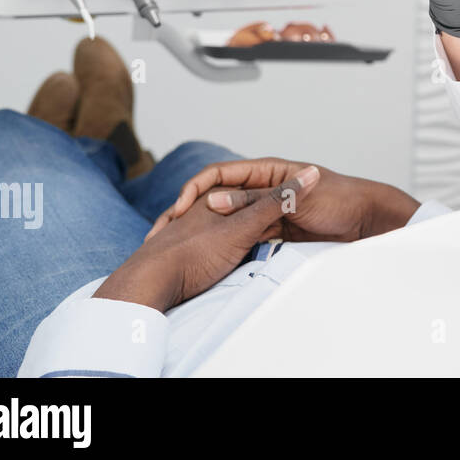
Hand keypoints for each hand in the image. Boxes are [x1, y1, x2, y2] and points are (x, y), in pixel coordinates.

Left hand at [96, 169, 317, 312]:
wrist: (147, 286)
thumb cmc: (195, 254)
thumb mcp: (245, 226)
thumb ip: (277, 200)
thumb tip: (312, 174)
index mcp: (211, 199)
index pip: (235, 181)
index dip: (263, 188)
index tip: (286, 198)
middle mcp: (194, 213)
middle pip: (224, 206)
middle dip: (243, 213)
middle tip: (268, 227)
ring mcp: (181, 236)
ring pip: (211, 229)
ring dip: (228, 236)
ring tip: (245, 248)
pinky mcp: (176, 259)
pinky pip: (200, 250)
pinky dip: (213, 254)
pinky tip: (219, 266)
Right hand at [146, 157, 420, 243]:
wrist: (366, 219)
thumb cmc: (340, 199)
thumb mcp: (295, 200)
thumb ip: (257, 202)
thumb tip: (214, 201)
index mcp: (267, 171)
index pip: (219, 173)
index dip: (196, 188)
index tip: (179, 209)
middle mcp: (264, 189)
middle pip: (221, 197)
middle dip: (196, 213)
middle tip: (170, 235)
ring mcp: (269, 210)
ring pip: (231, 220)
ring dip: (213, 231)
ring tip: (189, 249)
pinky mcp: (277, 231)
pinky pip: (247, 237)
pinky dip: (233, 245)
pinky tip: (218, 259)